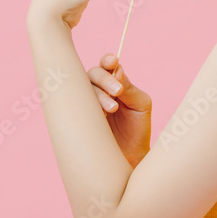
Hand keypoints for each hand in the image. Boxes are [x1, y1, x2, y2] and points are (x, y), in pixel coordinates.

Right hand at [88, 53, 151, 168]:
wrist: (130, 156)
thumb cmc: (137, 128)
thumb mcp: (140, 104)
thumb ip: (129, 87)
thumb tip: (117, 69)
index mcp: (114, 83)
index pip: (107, 66)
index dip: (108, 60)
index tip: (113, 61)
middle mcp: (98, 90)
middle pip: (93, 73)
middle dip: (105, 79)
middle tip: (118, 92)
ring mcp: (87, 103)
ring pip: (84, 88)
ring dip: (99, 95)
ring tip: (112, 109)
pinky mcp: (78, 117)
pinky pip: (76, 105)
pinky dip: (87, 106)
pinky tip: (100, 115)